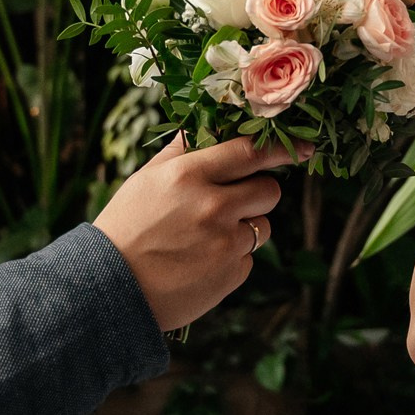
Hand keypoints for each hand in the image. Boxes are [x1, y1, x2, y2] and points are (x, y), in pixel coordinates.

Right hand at [92, 133, 291, 330]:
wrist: (111, 289)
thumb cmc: (126, 227)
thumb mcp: (146, 179)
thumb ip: (181, 152)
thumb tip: (207, 125)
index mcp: (188, 176)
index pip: (250, 152)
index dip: (280, 149)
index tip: (303, 147)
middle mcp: (212, 207)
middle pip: (269, 190)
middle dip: (259, 191)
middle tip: (234, 200)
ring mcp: (225, 244)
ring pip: (262, 226)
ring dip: (244, 227)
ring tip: (205, 237)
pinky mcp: (232, 274)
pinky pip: (248, 257)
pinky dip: (232, 257)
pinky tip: (201, 261)